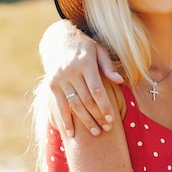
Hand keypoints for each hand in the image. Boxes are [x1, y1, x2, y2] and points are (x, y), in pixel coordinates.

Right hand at [41, 21, 122, 136]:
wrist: (58, 39)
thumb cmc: (84, 46)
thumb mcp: (99, 50)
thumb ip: (108, 66)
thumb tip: (120, 81)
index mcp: (85, 63)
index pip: (96, 90)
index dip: (104, 105)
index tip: (112, 118)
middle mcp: (71, 72)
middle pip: (86, 100)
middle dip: (97, 116)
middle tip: (107, 128)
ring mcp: (59, 79)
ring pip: (74, 105)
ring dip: (84, 121)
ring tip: (96, 132)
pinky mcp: (51, 85)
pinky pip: (59, 106)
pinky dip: (65, 120)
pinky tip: (71, 133)